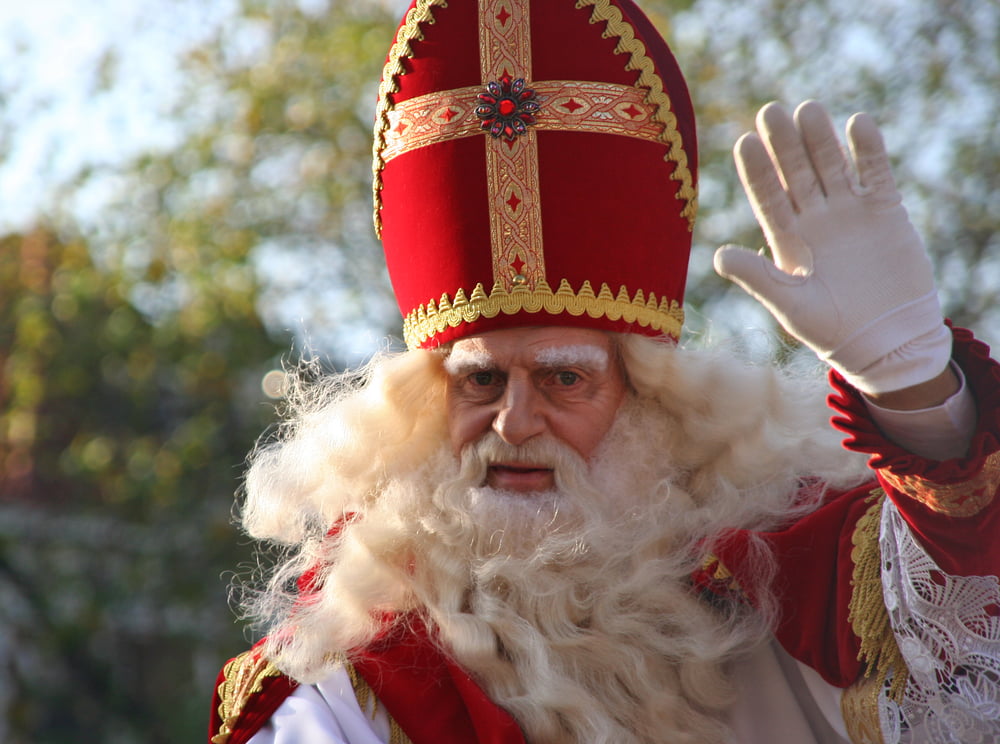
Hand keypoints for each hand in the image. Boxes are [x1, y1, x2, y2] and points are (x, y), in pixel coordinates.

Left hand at [714, 100, 950, 393]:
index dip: (757, 170)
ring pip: (832, 166)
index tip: (744, 142)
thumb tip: (718, 256)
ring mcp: (849, 213)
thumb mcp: (789, 304)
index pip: (768, 196)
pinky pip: (875, 175)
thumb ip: (757, 277)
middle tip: (770, 111)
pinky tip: (858, 124)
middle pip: (796, 172)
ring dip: (821, 139)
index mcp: (787, 240)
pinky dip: (868, 151)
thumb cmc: (831, 330)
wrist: (887, 341)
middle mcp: (815, 220)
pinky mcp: (885, 213)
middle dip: (784, 144)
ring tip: (808, 109)